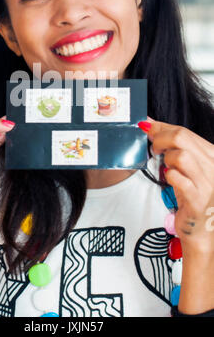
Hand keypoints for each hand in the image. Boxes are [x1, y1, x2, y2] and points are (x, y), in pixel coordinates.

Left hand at [139, 118, 213, 250]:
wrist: (202, 229)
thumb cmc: (192, 196)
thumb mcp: (188, 167)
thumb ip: (174, 146)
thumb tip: (150, 125)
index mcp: (212, 155)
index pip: (185, 131)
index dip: (162, 127)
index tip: (147, 125)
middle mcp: (213, 166)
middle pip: (182, 138)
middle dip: (160, 138)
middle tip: (154, 148)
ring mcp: (207, 183)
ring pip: (181, 155)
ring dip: (167, 158)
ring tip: (166, 166)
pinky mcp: (197, 199)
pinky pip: (177, 178)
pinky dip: (169, 175)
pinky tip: (169, 178)